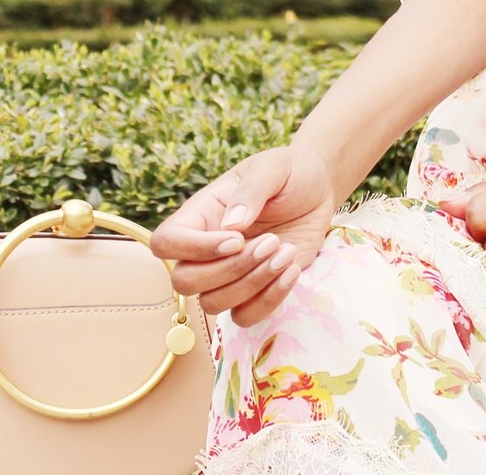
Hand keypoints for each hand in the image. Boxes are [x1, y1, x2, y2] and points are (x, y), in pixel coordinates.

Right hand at [150, 143, 337, 327]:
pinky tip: (293, 270)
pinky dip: (269, 300)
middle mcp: (206, 249)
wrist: (318, 189)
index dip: (195, 249)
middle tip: (271, 241)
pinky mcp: (254, 291)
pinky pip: (245, 316)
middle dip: (230, 269)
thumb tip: (231, 226)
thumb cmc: (289, 173)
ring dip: (253, 284)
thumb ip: (251, 192)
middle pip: (185, 282)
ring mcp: (228, 273)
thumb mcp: (272, 168)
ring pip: (212, 304)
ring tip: (286, 252)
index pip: (167, 243)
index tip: (238, 238)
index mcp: (201, 215)